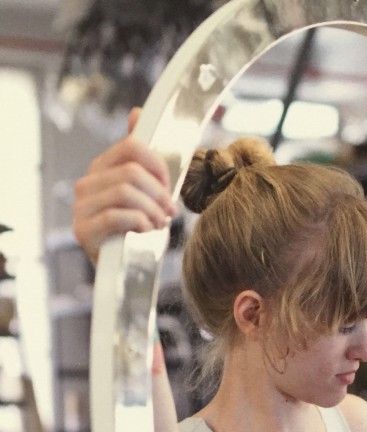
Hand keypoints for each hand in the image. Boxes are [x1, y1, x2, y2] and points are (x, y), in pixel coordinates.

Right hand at [73, 107, 176, 263]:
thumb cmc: (134, 228)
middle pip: (132, 172)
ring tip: (160, 223)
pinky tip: (146, 230)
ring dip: (152, 210)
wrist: (121, 268)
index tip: (169, 186)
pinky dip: (139, 222)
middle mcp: (87, 184)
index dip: (157, 165)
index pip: (131, 147)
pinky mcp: (83, 231)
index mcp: (101, 168)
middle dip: (159, 193)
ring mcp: (81, 207)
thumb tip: (136, 113)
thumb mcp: (144, 191)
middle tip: (169, 211)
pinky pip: (116, 216)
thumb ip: (141, 157)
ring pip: (126, 193)